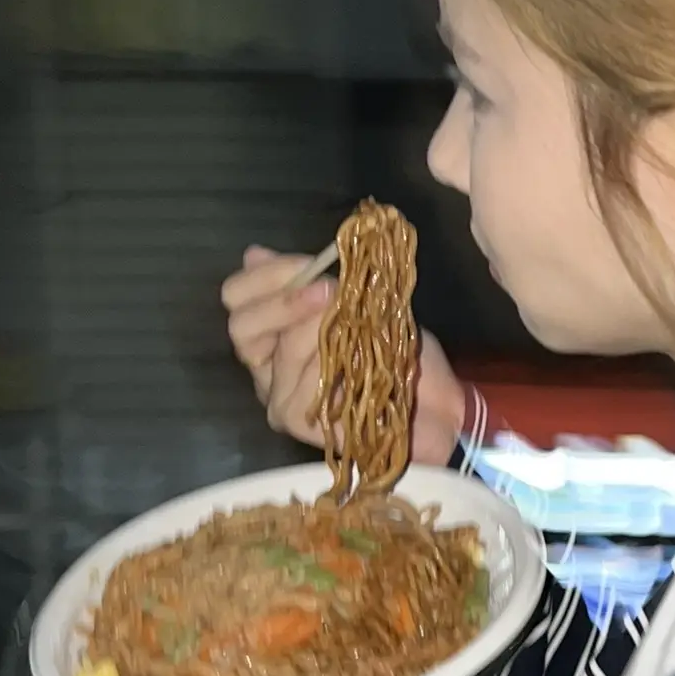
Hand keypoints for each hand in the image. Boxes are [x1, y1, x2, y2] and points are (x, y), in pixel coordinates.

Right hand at [222, 244, 468, 461]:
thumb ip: (308, 281)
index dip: (266, 275)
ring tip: (357, 323)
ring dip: (324, 328)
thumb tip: (254, 254)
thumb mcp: (357, 303)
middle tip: (329, 291)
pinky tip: (359, 360)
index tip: (311, 262)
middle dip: (286, 300)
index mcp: (273, 335)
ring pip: (283, 350)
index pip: (237, 299)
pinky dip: (337, 363)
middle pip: (242, 327)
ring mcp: (280, 397)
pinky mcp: (299, 421)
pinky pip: (307, 382)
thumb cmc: (395, 352)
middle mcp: (267, 367)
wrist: (438, 404)